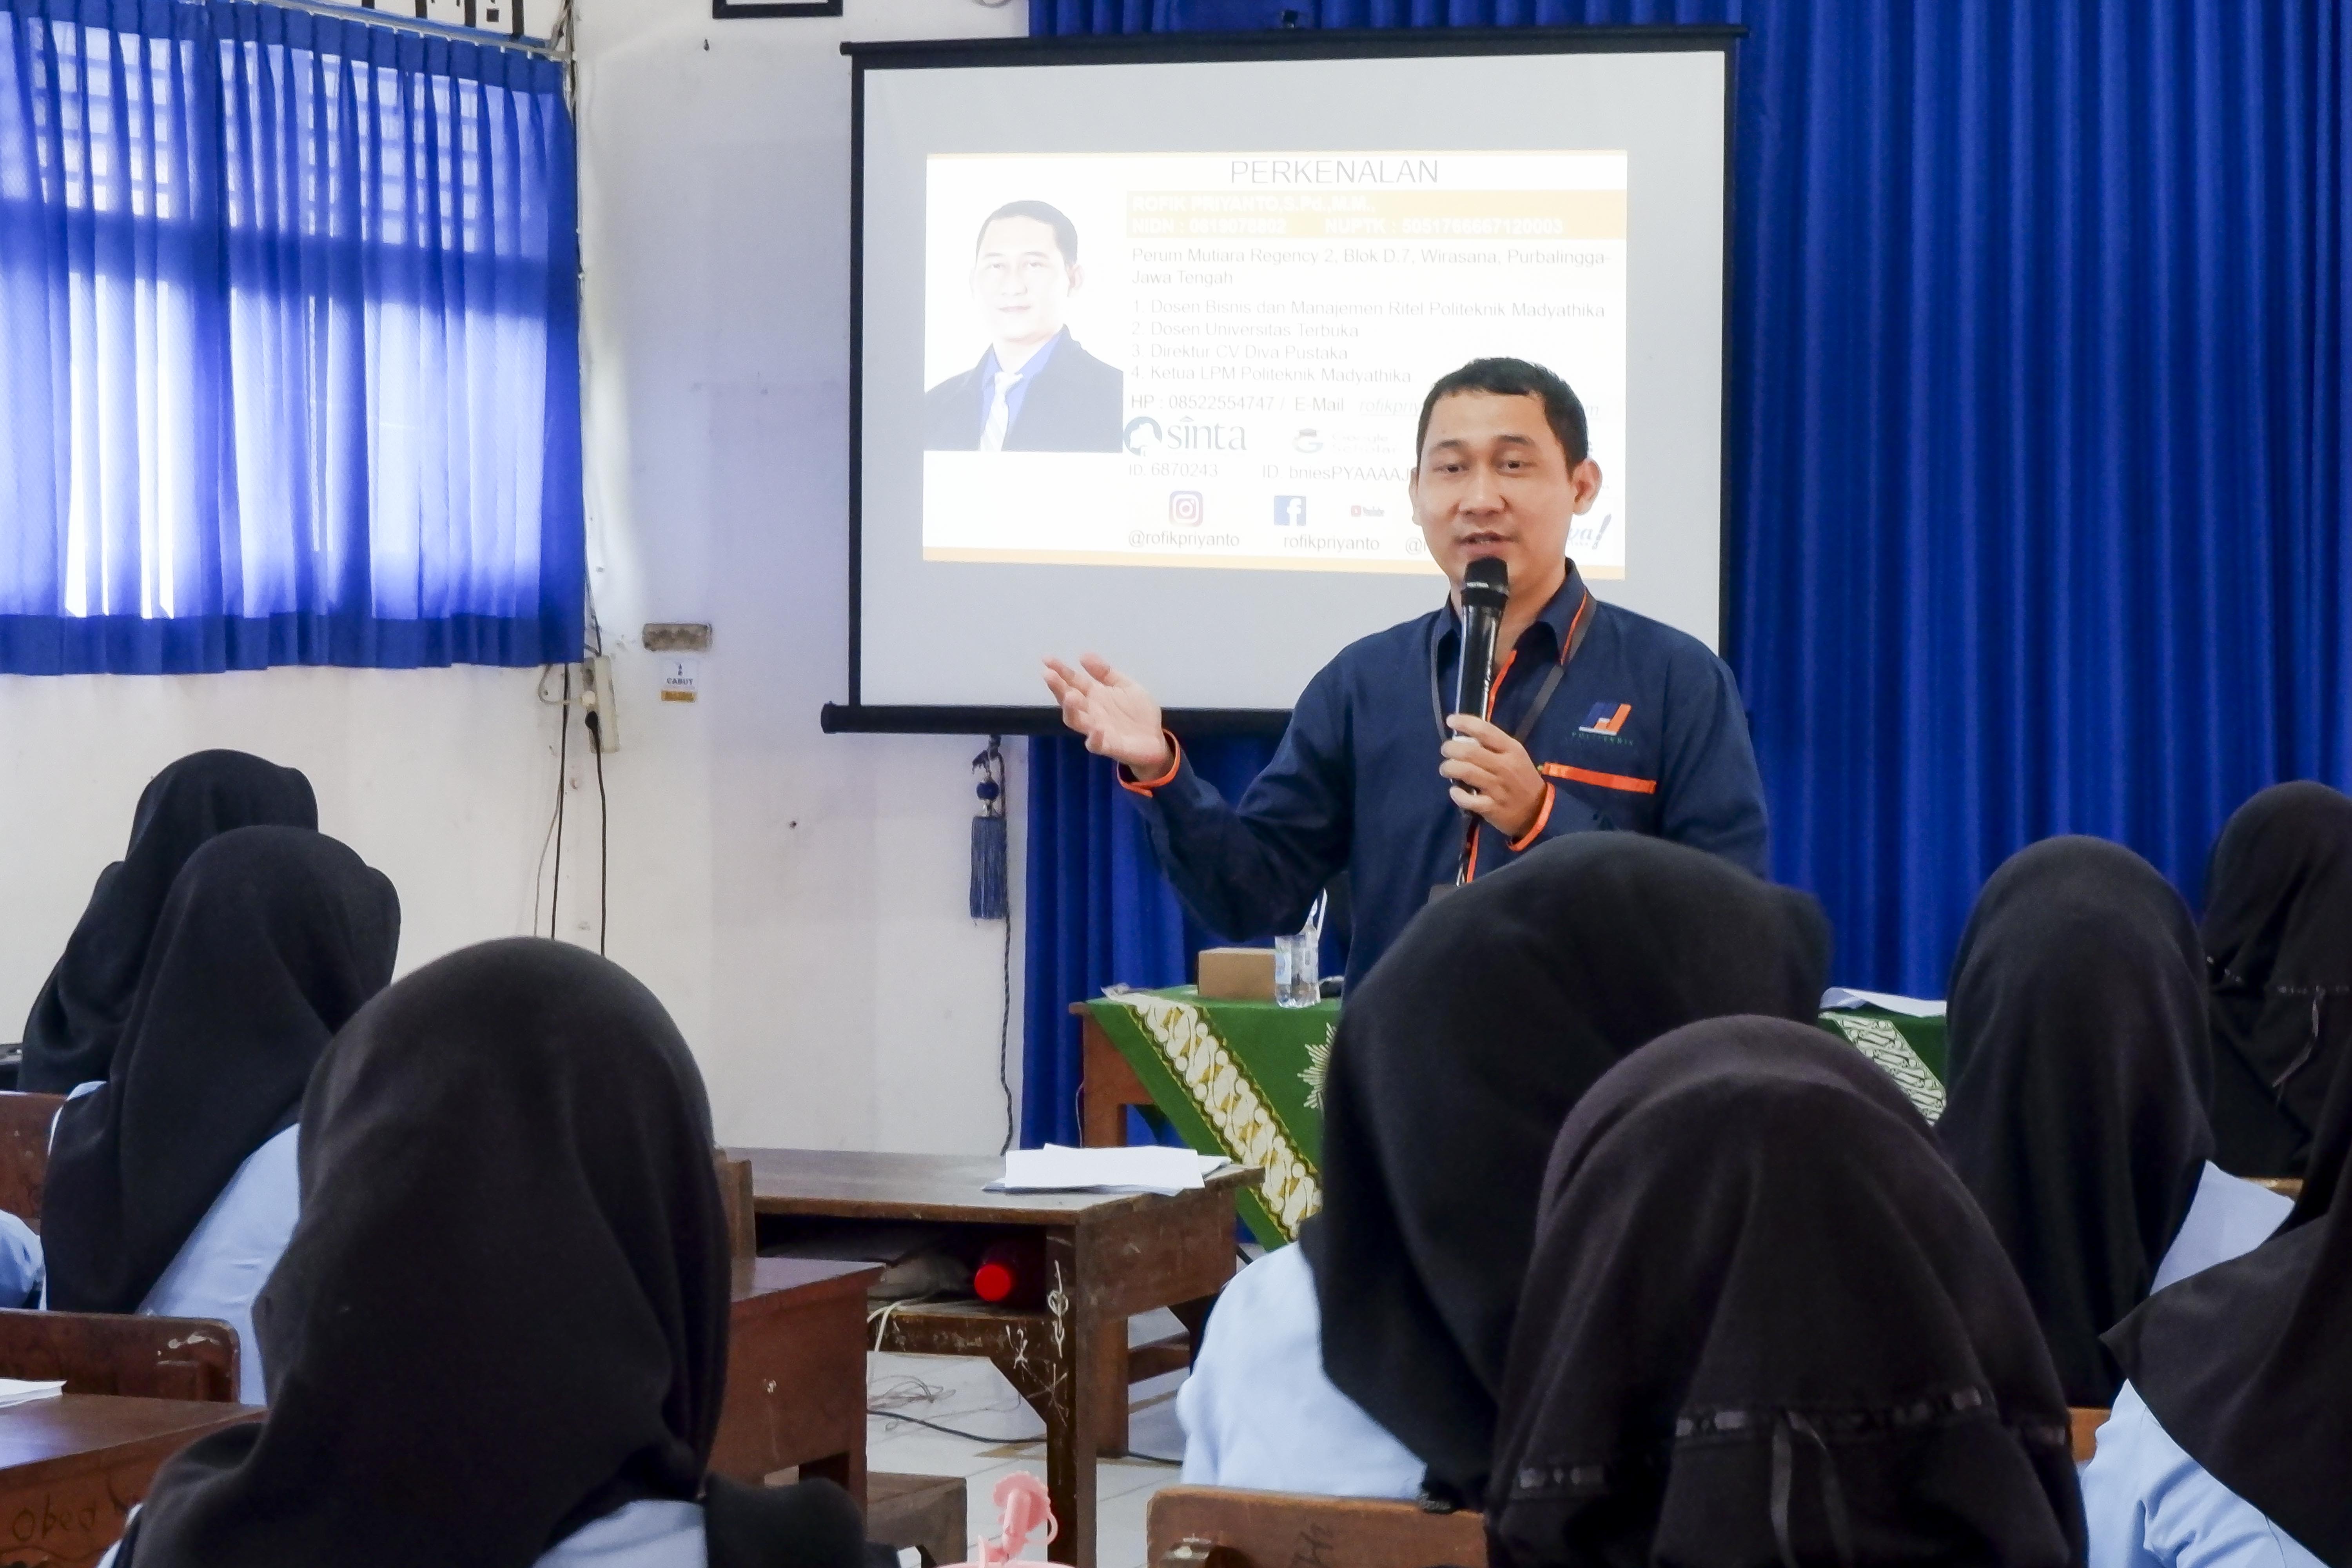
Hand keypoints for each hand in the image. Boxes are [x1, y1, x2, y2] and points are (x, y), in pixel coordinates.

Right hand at [1043, 655, 1173, 775]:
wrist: (1156, 739)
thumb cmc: (1138, 712)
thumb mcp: (1125, 685)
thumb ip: (1106, 673)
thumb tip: (1083, 655)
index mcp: (1094, 695)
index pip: (1073, 681)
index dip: (1060, 670)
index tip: (1047, 659)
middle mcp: (1090, 711)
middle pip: (1069, 699)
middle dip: (1058, 688)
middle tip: (1049, 675)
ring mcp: (1097, 730)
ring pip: (1076, 721)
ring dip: (1071, 710)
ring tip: (1069, 696)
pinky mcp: (1109, 746)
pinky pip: (1097, 744)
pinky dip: (1094, 738)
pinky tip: (1096, 729)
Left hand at [1441, 715, 1547, 841]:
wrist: (1538, 811)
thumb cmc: (1522, 779)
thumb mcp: (1515, 757)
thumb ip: (1494, 746)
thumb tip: (1464, 738)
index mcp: (1511, 750)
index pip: (1485, 730)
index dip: (1464, 723)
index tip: (1450, 720)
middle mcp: (1504, 766)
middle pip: (1470, 752)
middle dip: (1451, 748)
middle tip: (1446, 750)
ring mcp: (1498, 788)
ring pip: (1466, 772)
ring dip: (1449, 768)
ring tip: (1446, 769)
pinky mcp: (1492, 807)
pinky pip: (1468, 799)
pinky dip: (1457, 794)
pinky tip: (1455, 791)